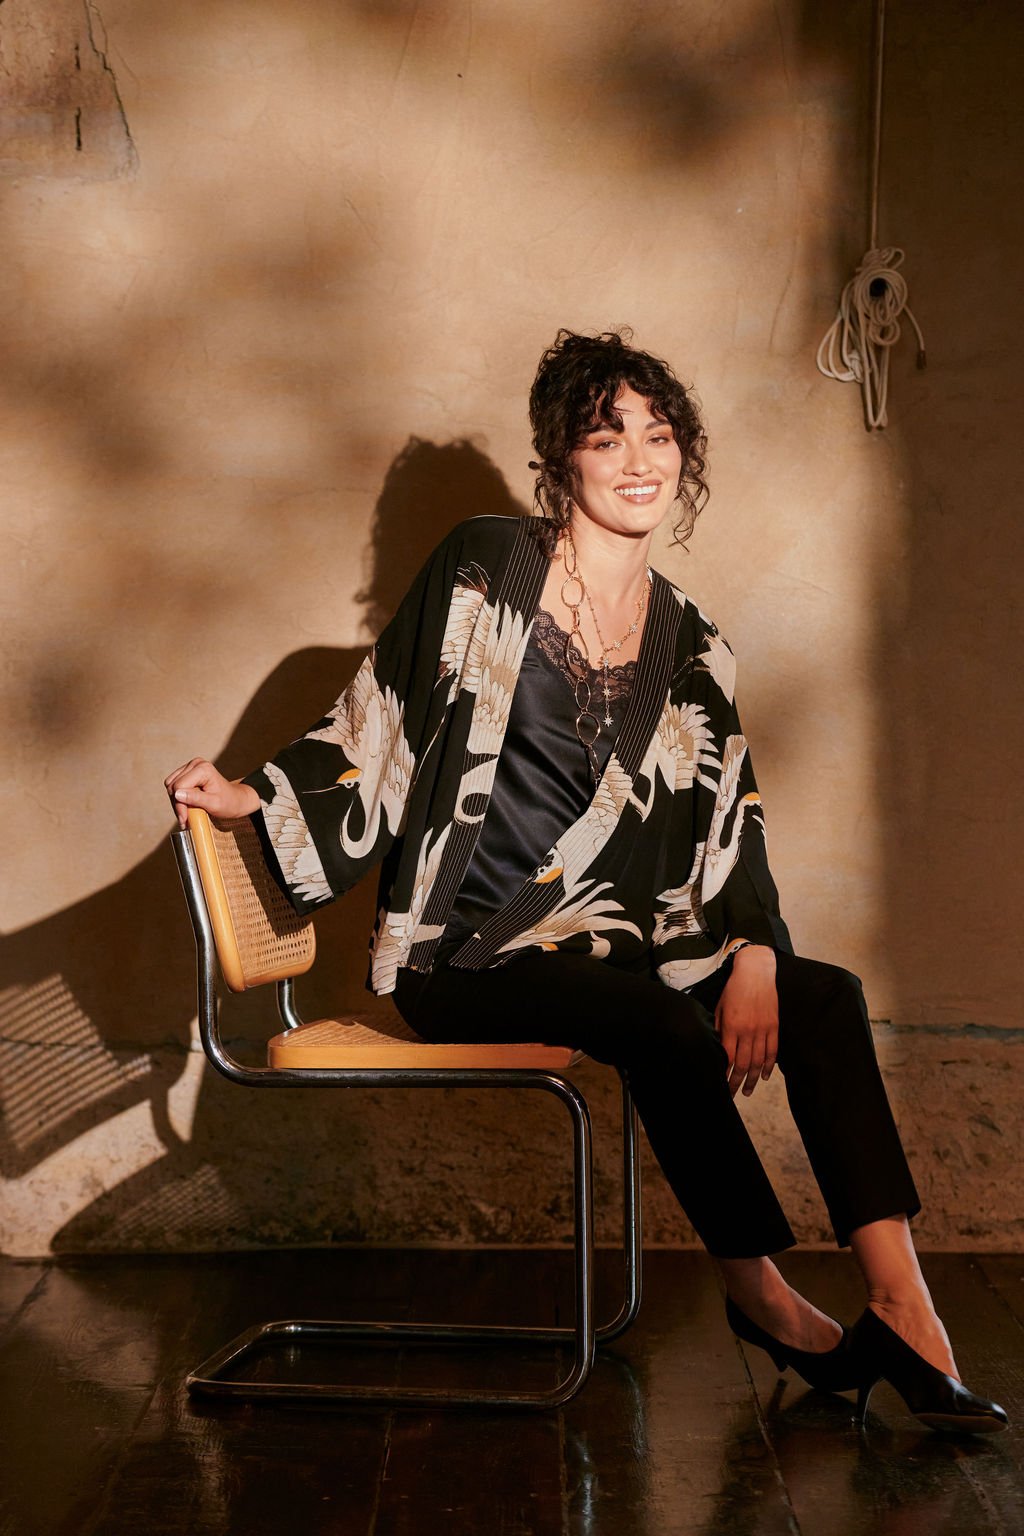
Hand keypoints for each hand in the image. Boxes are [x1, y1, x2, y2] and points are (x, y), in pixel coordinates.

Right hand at [164, 758, 260, 828]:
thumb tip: (177, 794)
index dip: (180, 804)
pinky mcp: (188, 772)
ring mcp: (191, 767)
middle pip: (173, 786)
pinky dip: (178, 798)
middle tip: (185, 819)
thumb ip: (195, 798)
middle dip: (178, 804)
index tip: (184, 819)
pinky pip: (174, 785)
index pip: (179, 786)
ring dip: (176, 802)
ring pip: (171, 786)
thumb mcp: (213, 804)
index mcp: (203, 769)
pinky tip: (186, 806)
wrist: (235, 800)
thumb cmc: (228, 802)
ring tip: (186, 814)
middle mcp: (196, 764)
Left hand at [715, 945, 778, 1098]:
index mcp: (731, 1026)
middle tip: (733, 1094)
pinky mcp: (774, 1026)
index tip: (720, 1083)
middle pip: (742, 1064)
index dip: (724, 1073)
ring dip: (752, 1079)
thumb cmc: (734, 989)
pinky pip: (772, 1051)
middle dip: (736, 1082)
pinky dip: (768, 1066)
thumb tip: (717, 1048)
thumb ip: (719, 1028)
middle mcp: (747, 1030)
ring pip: (758, 1061)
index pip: (727, 1057)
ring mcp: (763, 1029)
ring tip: (747, 1090)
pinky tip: (763, 1075)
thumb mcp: (720, 1007)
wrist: (756, 972)